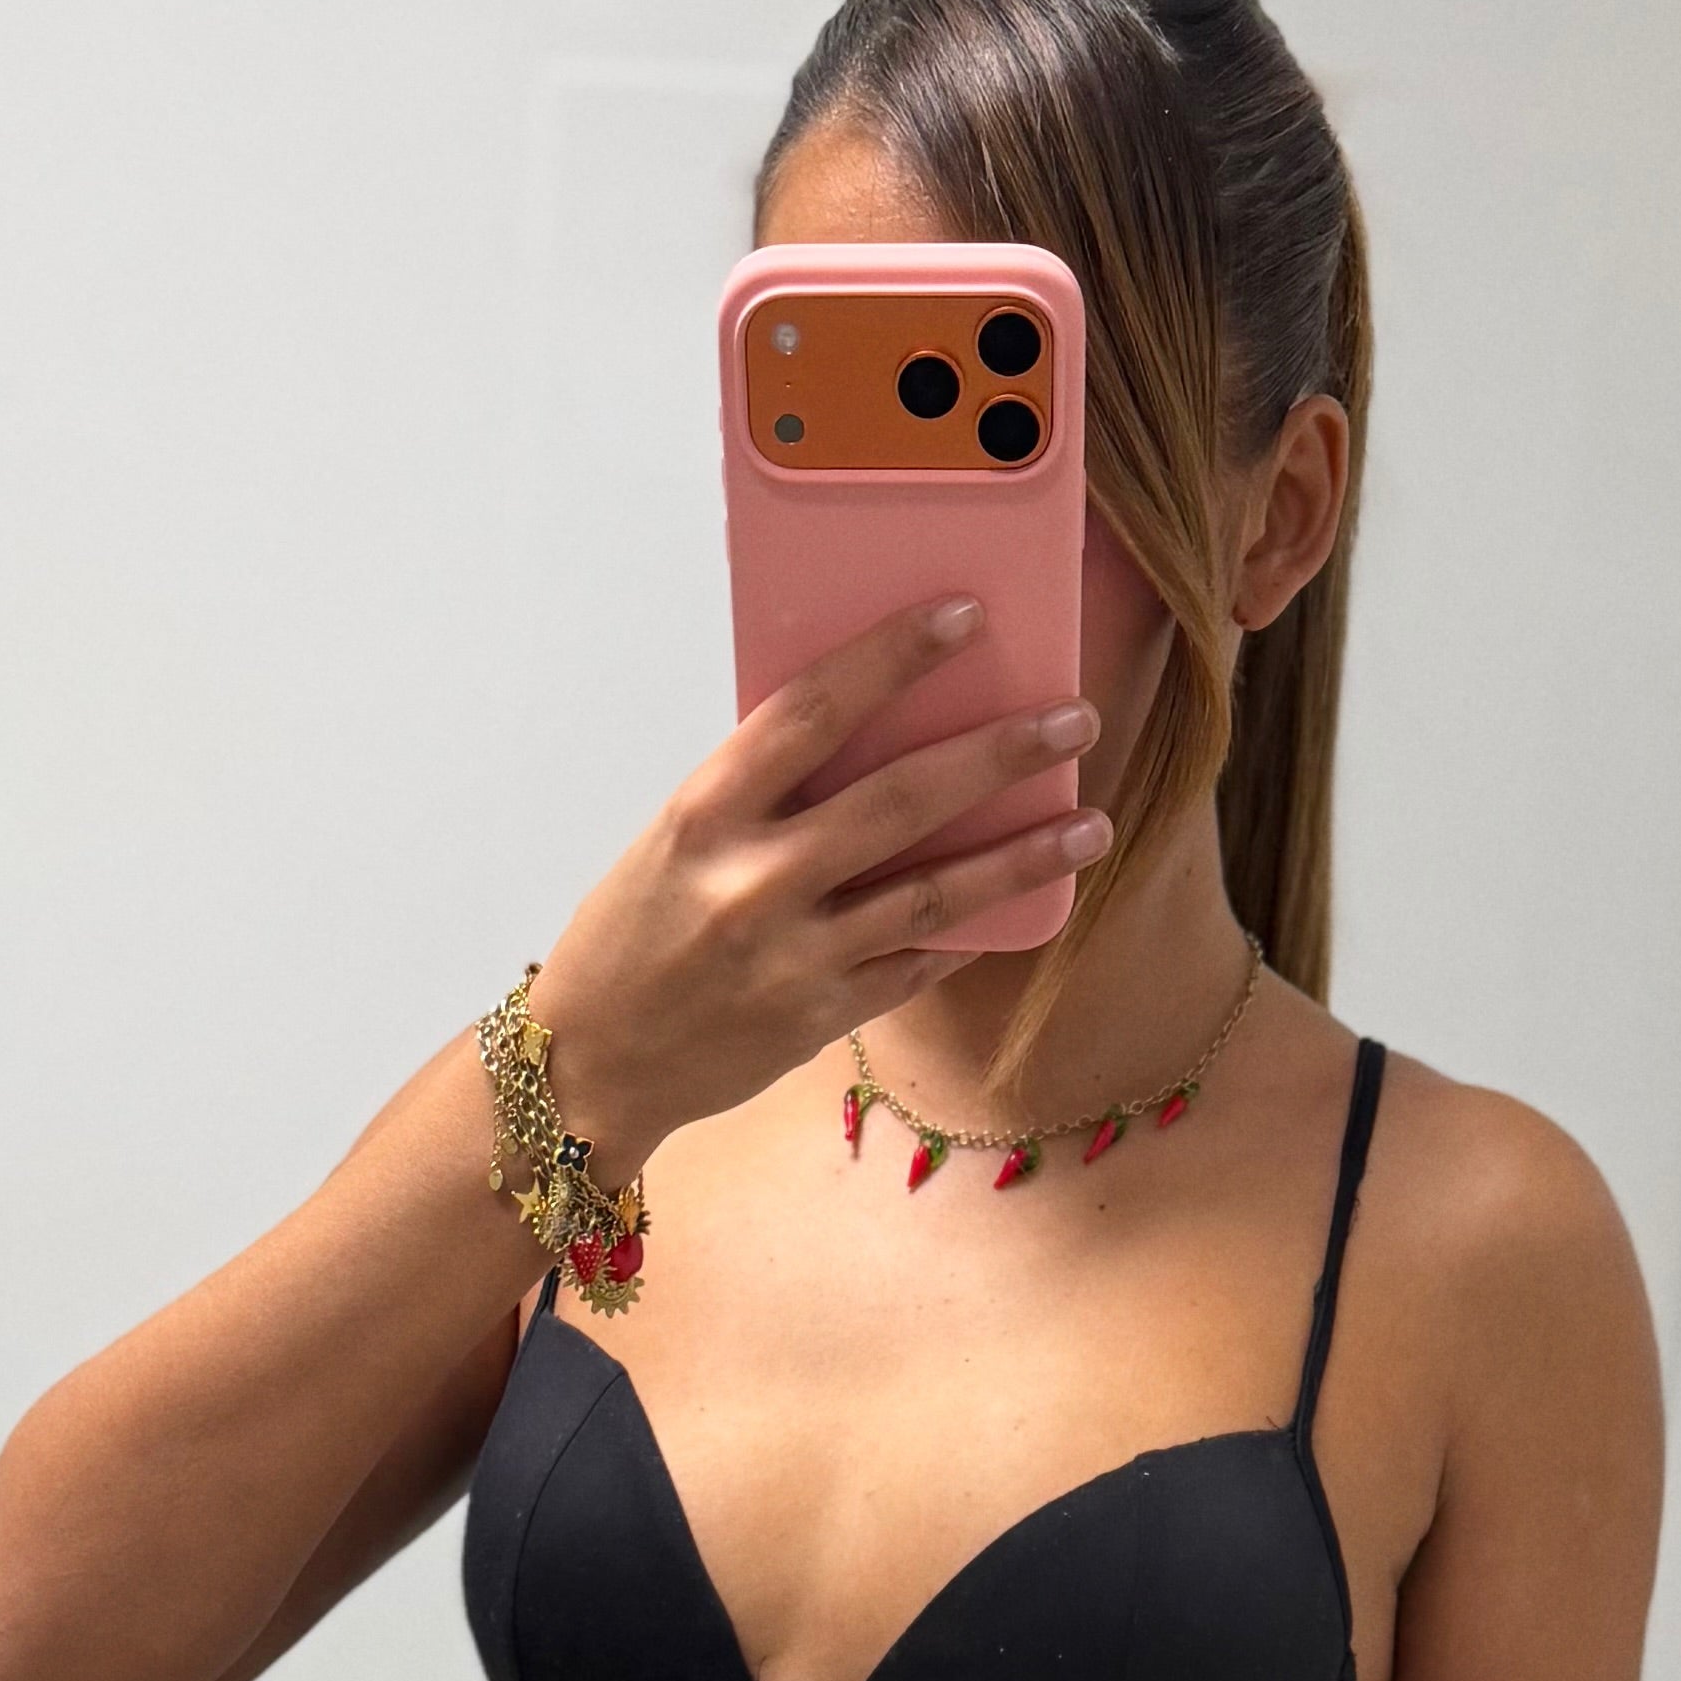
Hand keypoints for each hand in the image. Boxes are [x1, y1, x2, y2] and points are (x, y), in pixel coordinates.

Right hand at [524, 601, 1107, 1166]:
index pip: (813, 710)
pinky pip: (914, 964)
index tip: (965, 616)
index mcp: (706, 814)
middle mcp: (752, 882)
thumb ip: (762, 792)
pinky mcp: (818, 1019)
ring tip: (1089, 825)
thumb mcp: (678, 840)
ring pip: (933, 894)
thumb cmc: (631, 936)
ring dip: (1021, 856)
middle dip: (1001, 754)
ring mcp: (792, 957)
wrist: (590, 1064)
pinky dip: (966, 933)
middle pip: (901, 799)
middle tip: (1073, 719)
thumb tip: (869, 732)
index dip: (894, 656)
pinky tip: (1020, 904)